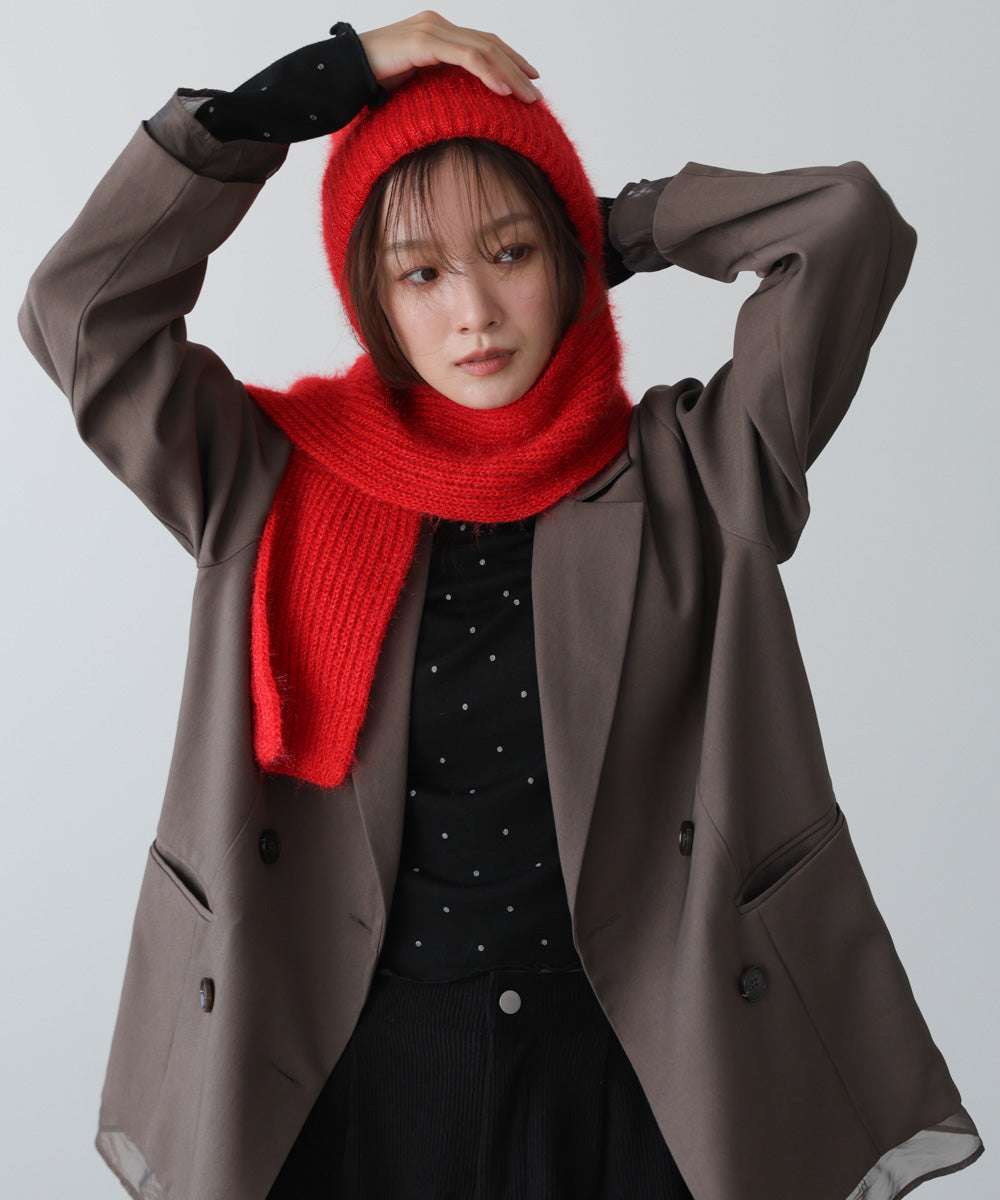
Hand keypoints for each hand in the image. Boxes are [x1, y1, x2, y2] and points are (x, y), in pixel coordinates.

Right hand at [359, 11, 540, 101]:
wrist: (341, 72)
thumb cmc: (371, 84)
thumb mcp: (412, 84)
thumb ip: (435, 84)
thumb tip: (457, 106)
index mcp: (437, 32)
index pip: (482, 42)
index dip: (509, 58)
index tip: (530, 78)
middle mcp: (437, 25)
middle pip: (488, 44)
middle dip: (517, 67)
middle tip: (537, 91)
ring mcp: (431, 30)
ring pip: (483, 50)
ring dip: (510, 74)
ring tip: (528, 97)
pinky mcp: (424, 41)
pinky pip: (466, 57)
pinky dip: (488, 73)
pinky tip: (504, 90)